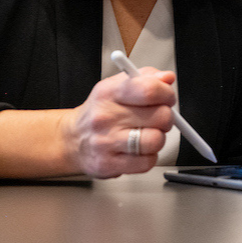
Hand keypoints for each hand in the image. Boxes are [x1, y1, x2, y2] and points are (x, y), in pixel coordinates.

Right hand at [62, 67, 176, 177]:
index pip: (149, 90)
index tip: (167, 98)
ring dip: (158, 138)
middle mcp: (106, 116)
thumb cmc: (101, 112)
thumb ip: (146, 78)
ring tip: (148, 134)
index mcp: (110, 92)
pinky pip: (146, 163)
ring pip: (155, 141)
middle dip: (166, 117)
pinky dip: (149, 157)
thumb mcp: (118, 85)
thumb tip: (168, 78)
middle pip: (160, 116)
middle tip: (156, 118)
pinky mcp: (108, 165)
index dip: (167, 94)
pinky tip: (139, 150)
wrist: (73, 139)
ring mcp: (106, 142)